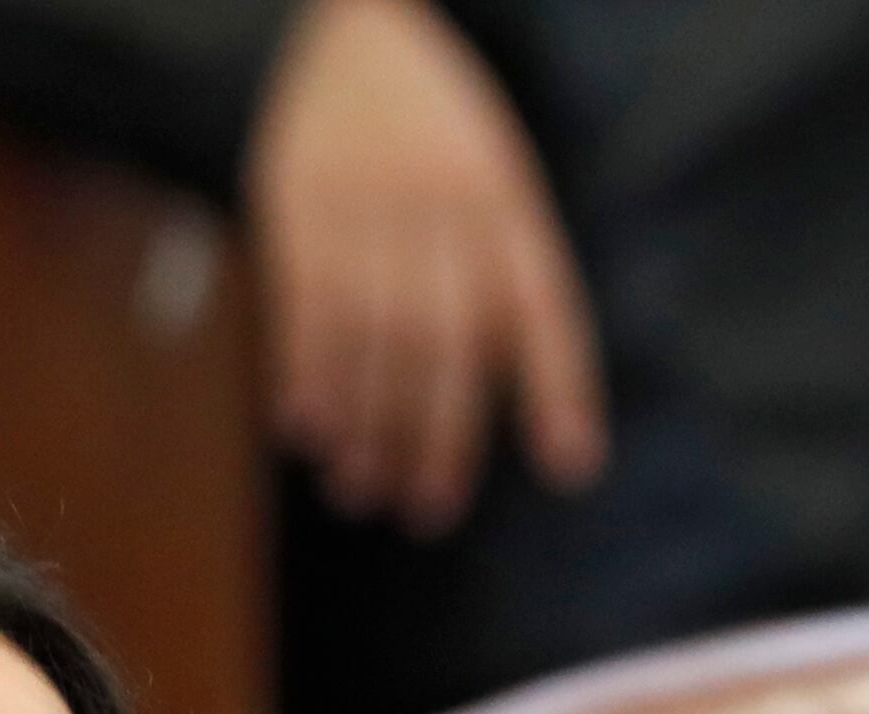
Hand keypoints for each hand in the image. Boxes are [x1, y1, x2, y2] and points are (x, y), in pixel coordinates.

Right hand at [241, 0, 603, 534]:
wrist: (358, 31)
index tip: (570, 466)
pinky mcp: (298, 202)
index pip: (544, 303)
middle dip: (437, 436)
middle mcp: (443, 205)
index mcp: (507, 202)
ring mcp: (367, 203)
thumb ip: (510, 283)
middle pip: (444, 341)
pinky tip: (306, 429)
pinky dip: (305, 372)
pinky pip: (301, 303)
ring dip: (363, 423)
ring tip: (360, 491)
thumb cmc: (441, 138)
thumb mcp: (498, 185)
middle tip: (426, 511)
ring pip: (369, 334)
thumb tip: (539, 415)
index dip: (560, 386)